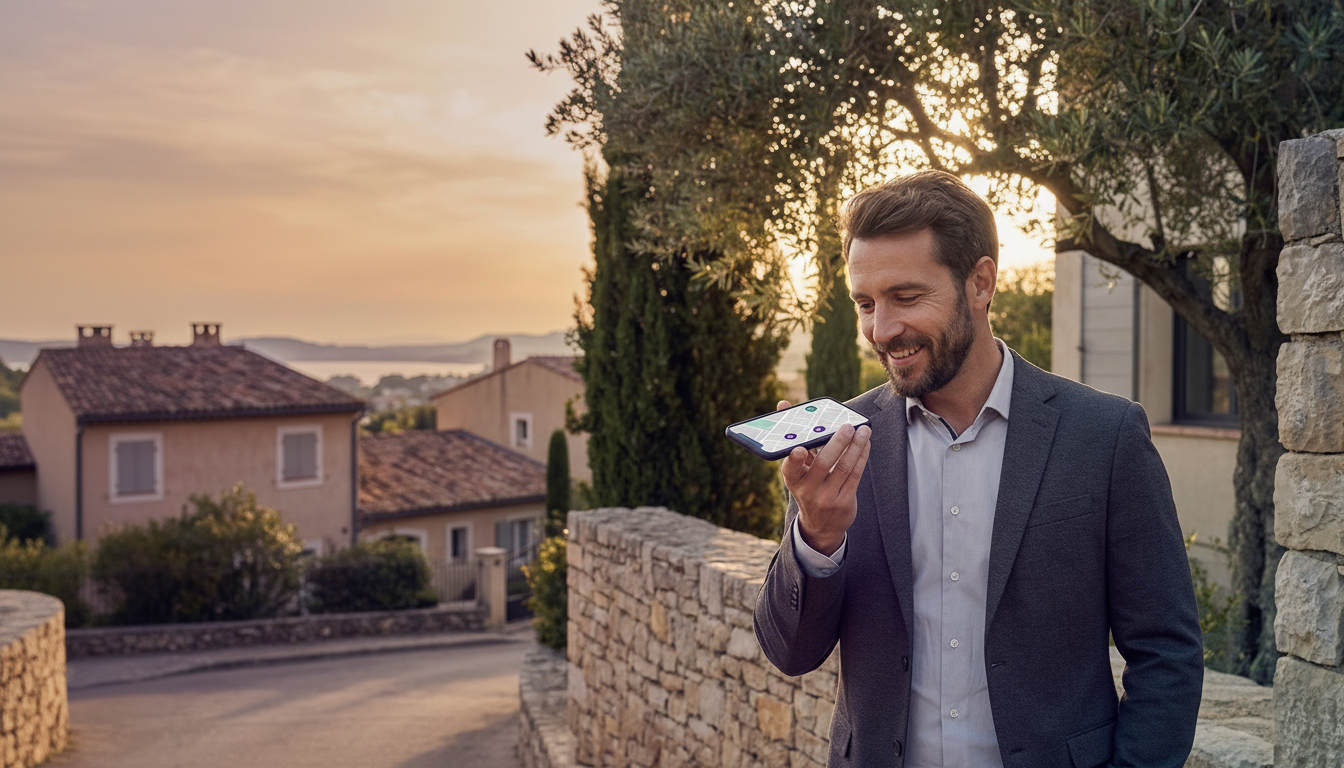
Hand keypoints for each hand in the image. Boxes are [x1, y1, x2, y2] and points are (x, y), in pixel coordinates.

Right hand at [776, 399, 871, 556]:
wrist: (820, 525)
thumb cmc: (807, 486)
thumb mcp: (797, 469)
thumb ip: (793, 438)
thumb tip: (783, 404)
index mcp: (793, 480)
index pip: (791, 469)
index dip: (794, 459)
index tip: (799, 448)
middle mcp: (808, 491)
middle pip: (824, 464)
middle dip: (837, 443)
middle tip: (847, 426)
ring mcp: (827, 498)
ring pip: (844, 468)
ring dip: (856, 446)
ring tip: (863, 430)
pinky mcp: (844, 501)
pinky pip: (855, 475)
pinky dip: (861, 456)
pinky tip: (865, 443)